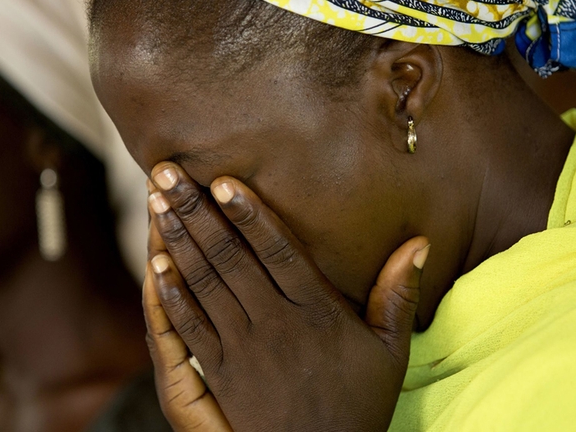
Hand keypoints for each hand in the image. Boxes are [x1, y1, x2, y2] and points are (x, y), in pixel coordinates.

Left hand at [146, 162, 429, 431]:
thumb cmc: (360, 402)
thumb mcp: (391, 351)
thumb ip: (400, 294)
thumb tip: (420, 242)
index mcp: (317, 313)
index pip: (278, 251)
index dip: (249, 214)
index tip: (221, 180)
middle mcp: (276, 325)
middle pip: (231, 258)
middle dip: (196, 212)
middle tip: (167, 172)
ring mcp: (244, 349)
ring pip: (205, 284)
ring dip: (177, 240)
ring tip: (156, 202)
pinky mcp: (220, 374)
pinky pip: (190, 327)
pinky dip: (170, 294)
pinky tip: (154, 263)